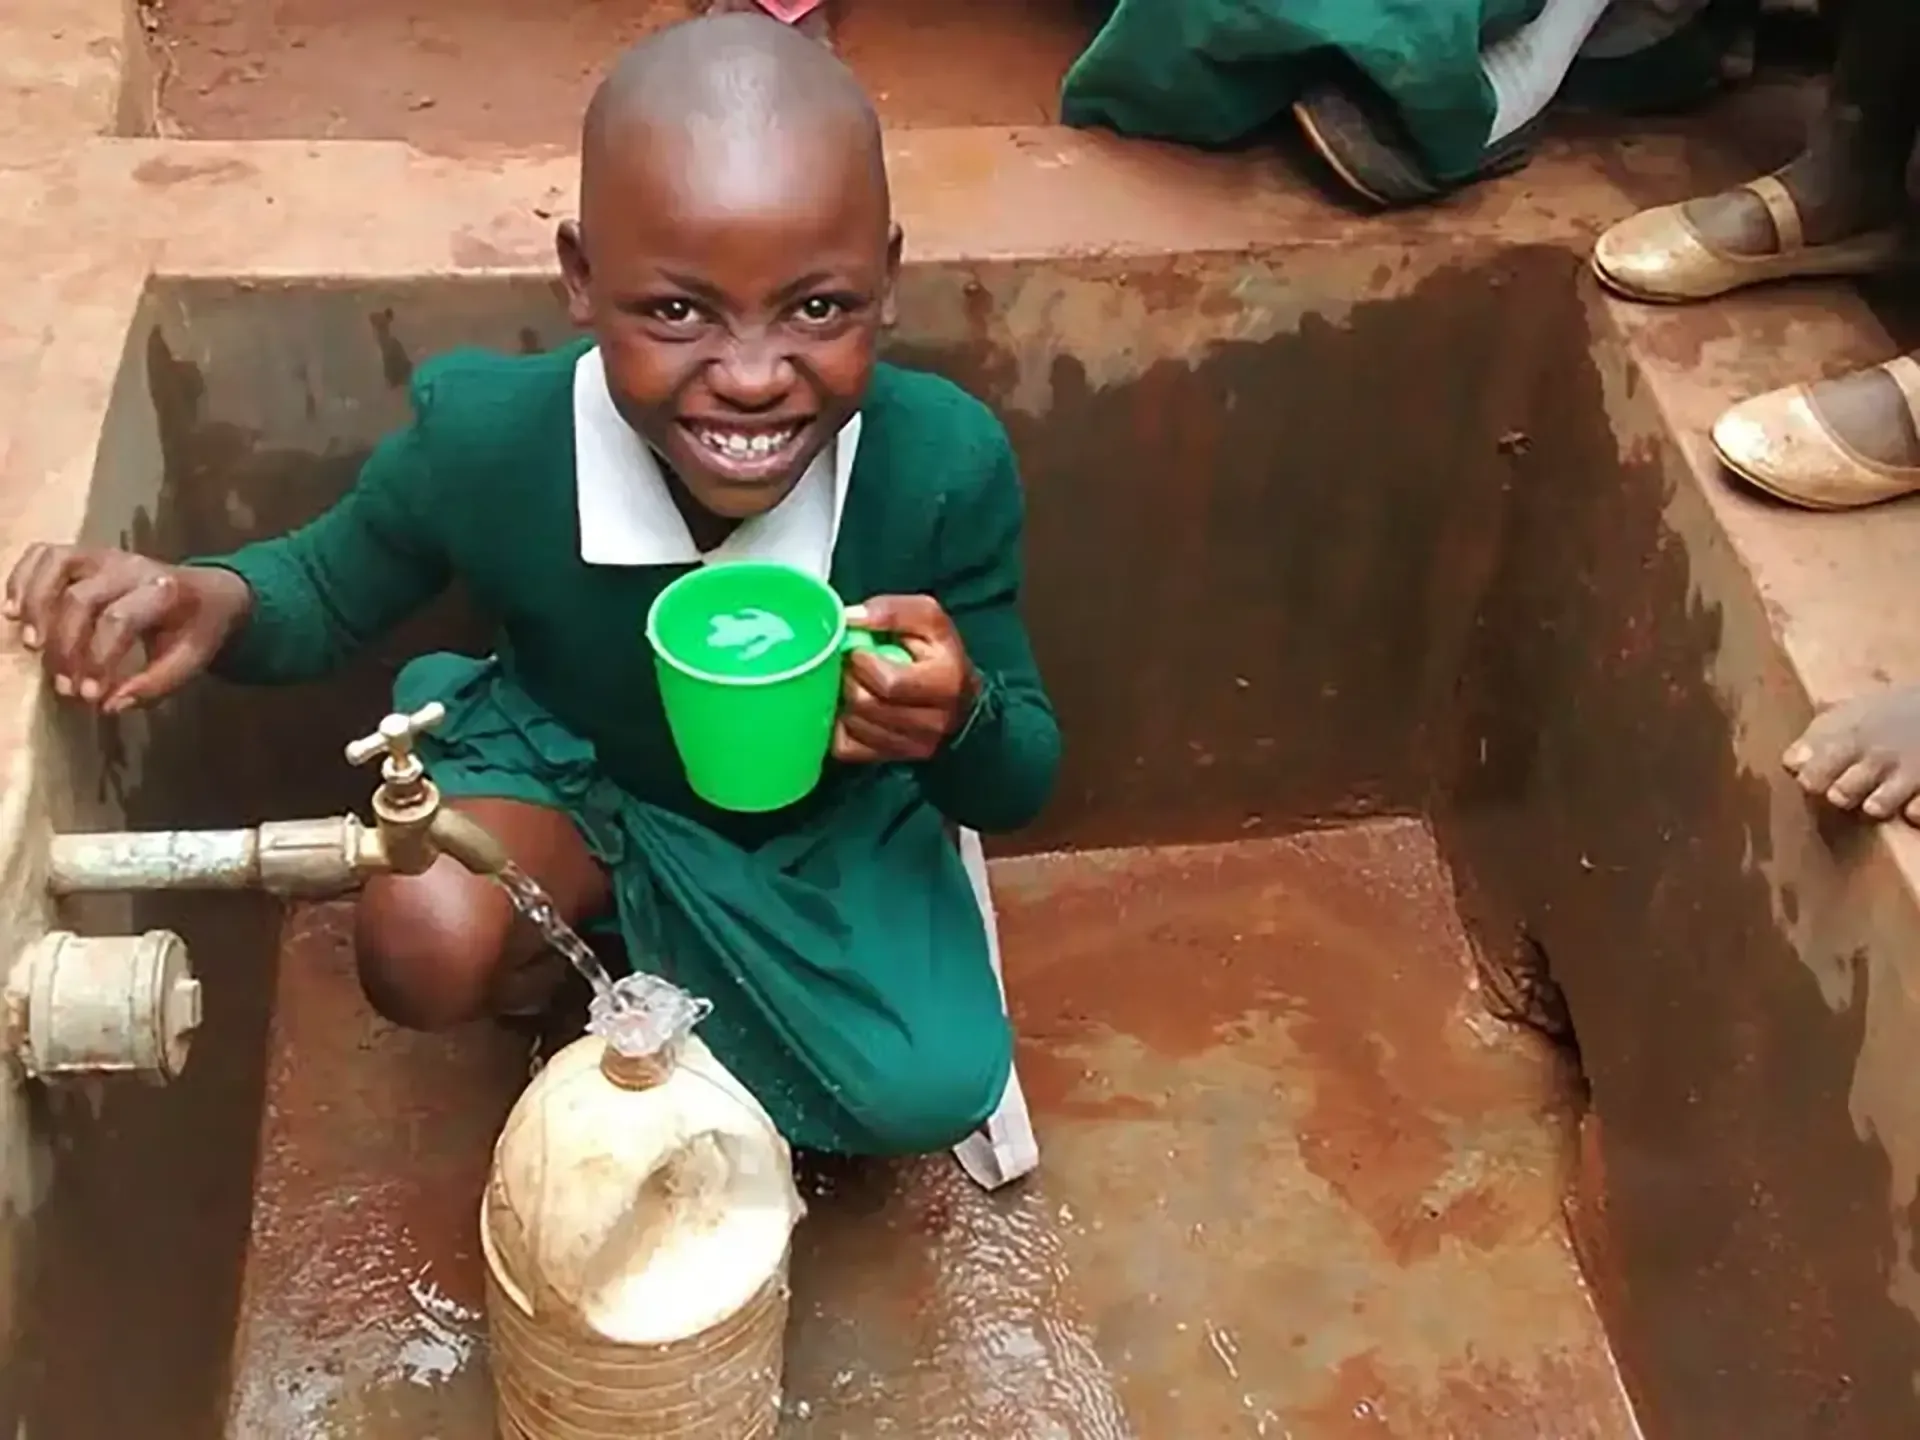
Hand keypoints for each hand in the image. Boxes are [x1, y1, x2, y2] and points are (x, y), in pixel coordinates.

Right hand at [4, 545, 251, 712]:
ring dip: (35, 604)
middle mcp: (131, 567)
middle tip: (62, 684)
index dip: (97, 659)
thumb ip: (154, 685)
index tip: (88, 695)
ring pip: (56, 565)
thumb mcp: (190, 661)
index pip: (119, 620)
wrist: (206, 593)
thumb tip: (109, 705)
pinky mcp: (83, 554)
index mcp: (165, 591)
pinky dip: (22, 578)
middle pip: (81, 598)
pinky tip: (12, 611)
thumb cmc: (193, 631)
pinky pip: (43, 554)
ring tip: (30, 645)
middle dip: (66, 645)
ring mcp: (104, 555)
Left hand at [832, 594, 977, 763]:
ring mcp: (911, 747)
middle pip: (866, 705)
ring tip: (848, 682)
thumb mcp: (929, 619)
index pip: (890, 682)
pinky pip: (845, 747)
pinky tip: (845, 707)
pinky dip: (837, 725)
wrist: (962, 703)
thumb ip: (893, 611)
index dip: (864, 662)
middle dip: (847, 678)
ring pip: (854, 725)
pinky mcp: (889, 760)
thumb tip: (850, 618)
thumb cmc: (940, 655)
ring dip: (841, 700)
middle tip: (846, 664)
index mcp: (946, 683)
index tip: (859, 649)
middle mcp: (932, 722)